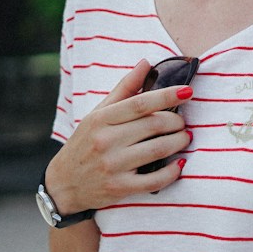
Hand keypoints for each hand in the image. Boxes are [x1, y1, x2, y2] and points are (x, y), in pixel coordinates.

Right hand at [45, 61, 191, 214]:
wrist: (64, 183)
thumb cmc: (86, 143)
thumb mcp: (98, 113)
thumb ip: (124, 89)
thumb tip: (146, 63)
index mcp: (100, 119)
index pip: (140, 103)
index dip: (167, 96)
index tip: (188, 91)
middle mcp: (105, 141)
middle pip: (153, 125)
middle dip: (176, 122)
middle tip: (183, 122)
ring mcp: (112, 166)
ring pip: (158, 150)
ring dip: (179, 142)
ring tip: (185, 138)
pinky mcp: (119, 188)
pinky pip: (154, 180)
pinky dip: (172, 172)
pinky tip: (179, 164)